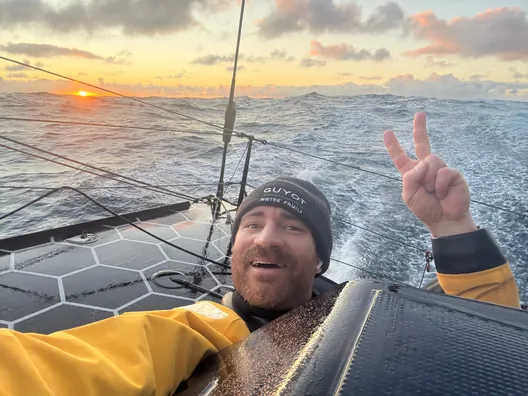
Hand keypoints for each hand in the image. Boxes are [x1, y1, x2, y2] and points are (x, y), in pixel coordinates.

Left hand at [383, 112, 476, 237]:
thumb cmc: (426, 208)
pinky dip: (440, 185)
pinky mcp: (453, 173)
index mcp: (411, 173)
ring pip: (431, 161)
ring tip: (433, 192)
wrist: (445, 219)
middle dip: (420, 128)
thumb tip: (424, 161)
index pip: (400, 157)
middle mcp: (426, 167)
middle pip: (422, 143)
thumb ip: (410, 177)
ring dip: (429, 179)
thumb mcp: (409, 194)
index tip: (387, 133)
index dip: (393, 145)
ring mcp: (440, 168)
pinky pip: (443, 172)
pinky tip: (443, 193)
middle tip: (420, 113)